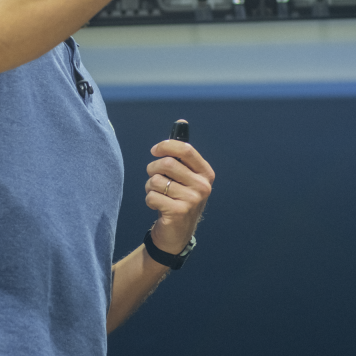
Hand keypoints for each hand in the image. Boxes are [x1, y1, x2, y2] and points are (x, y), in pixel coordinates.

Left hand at [143, 123, 215, 255]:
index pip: (185, 149)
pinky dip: (149, 200)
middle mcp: (203, 186)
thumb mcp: (185, 176)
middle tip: (153, 177)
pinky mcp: (179, 212)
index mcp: (206, 173)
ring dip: (149, 186)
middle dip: (153, 169)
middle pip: (167, 164)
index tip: (155, 151)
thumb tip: (181, 122)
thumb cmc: (178, 198)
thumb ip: (182, 154)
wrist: (176, 234)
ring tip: (157, 194)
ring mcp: (193, 200)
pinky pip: (152, 196)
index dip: (166, 146)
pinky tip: (158, 207)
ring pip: (156, 181)